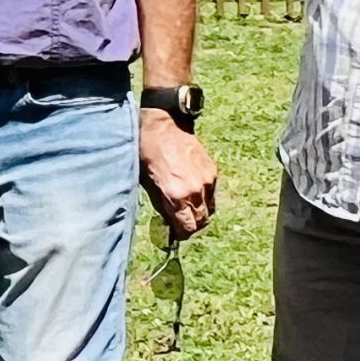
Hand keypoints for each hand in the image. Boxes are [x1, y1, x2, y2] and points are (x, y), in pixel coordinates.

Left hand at [139, 108, 216, 237]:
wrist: (162, 125)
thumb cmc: (147, 153)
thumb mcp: (146, 183)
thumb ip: (160, 206)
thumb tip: (169, 223)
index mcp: (176, 196)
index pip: (187, 229)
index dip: (180, 234)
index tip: (175, 233)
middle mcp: (195, 191)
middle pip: (201, 223)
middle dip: (191, 226)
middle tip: (180, 223)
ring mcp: (207, 181)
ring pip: (209, 211)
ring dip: (199, 214)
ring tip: (186, 209)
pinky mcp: (213, 172)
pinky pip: (212, 195)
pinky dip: (204, 199)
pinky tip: (192, 193)